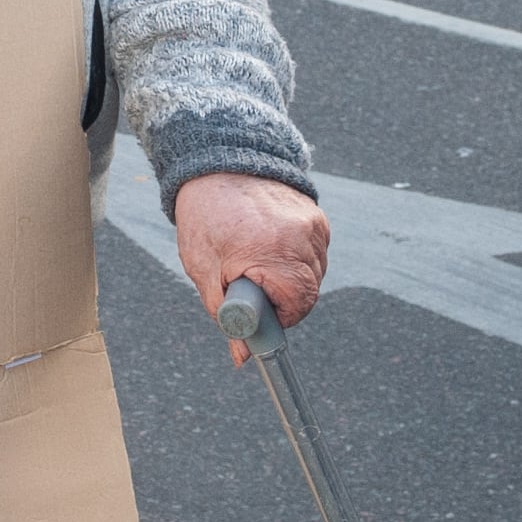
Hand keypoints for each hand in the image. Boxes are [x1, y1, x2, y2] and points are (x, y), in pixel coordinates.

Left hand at [174, 172, 327, 362]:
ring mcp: (313, 225)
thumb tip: (243, 357)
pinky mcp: (318, 217)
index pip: (295, 308)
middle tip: (252, 288)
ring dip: (291, 280)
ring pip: (315, 275)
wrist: (217, 164)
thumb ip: (225, 315)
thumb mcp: (204, 270)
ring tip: (259, 262)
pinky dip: (299, 260)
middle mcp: (300, 238)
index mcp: (271, 253)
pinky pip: (316, 254)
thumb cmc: (205, 218)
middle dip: (282, 301)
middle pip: (308, 293)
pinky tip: (272, 247)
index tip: (257, 316)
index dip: (276, 320)